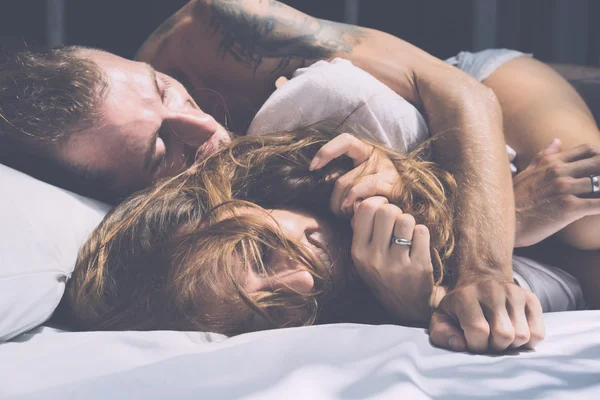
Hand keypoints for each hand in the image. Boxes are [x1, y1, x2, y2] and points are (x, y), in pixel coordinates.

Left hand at [310, 133, 400, 216]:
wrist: (403, 210)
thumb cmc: (378, 196)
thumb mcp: (360, 181)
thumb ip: (345, 180)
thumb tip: (325, 182)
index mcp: (367, 152)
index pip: (345, 141)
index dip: (327, 151)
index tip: (313, 167)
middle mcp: (378, 158)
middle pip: (342, 178)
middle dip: (334, 199)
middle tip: (336, 211)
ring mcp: (386, 171)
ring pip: (350, 186)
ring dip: (343, 205)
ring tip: (346, 214)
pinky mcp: (392, 186)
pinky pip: (365, 190)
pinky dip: (354, 201)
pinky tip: (353, 211)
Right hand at [350, 196, 434, 323]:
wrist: (406, 306)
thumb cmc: (384, 273)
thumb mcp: (364, 257)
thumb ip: (362, 230)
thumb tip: (361, 201)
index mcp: (358, 252)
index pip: (366, 209)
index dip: (378, 202)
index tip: (383, 209)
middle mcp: (375, 258)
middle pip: (387, 211)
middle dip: (396, 211)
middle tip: (398, 222)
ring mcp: (397, 263)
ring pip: (406, 219)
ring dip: (410, 222)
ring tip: (408, 234)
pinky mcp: (419, 267)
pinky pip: (422, 231)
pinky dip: (422, 234)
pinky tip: (418, 245)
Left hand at [429, 279, 544, 352]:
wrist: (480, 280)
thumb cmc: (460, 307)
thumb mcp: (442, 318)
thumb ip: (442, 333)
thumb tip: (459, 345)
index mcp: (466, 296)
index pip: (478, 331)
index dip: (476, 344)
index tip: (472, 341)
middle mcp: (491, 290)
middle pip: (504, 335)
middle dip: (495, 346)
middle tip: (488, 340)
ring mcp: (514, 292)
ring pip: (522, 336)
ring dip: (511, 345)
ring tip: (499, 335)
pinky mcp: (531, 298)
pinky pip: (538, 334)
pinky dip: (528, 342)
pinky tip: (514, 332)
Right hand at [514, 139, 599, 246]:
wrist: (502, 223)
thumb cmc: (513, 201)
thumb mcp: (526, 173)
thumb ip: (543, 156)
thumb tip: (557, 141)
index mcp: (551, 162)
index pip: (588, 150)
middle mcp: (559, 171)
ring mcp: (565, 188)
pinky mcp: (569, 207)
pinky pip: (598, 204)